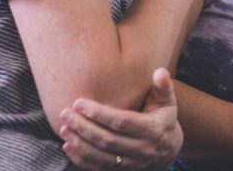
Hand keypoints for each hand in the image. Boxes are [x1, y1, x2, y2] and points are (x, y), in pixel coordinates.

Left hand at [59, 68, 183, 169]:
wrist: (168, 150)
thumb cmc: (163, 118)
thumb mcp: (167, 102)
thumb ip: (164, 86)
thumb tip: (160, 71)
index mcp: (153, 130)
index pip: (121, 122)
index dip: (99, 113)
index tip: (79, 103)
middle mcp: (143, 150)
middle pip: (107, 140)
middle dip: (83, 127)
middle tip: (65, 114)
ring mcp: (132, 164)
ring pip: (100, 157)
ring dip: (79, 143)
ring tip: (64, 128)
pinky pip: (98, 169)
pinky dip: (81, 159)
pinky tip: (69, 146)